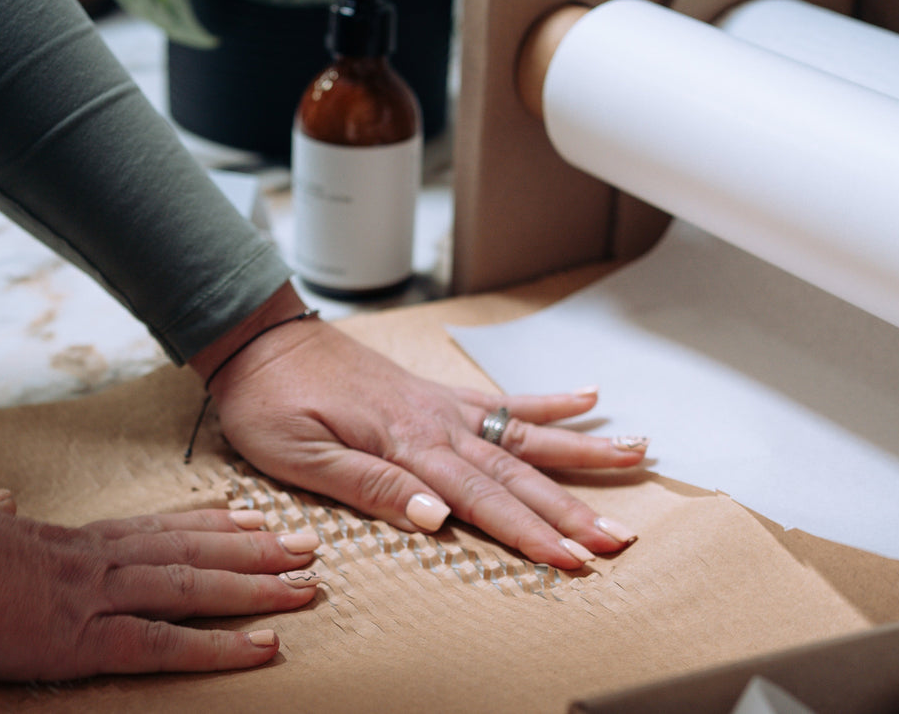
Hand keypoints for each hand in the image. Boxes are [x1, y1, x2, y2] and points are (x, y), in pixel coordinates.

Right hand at [0, 463, 320, 680]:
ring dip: (258, 588)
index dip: (211, 524)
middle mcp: (97, 560)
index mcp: (70, 541)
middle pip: (194, 550)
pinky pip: (167, 644)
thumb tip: (0, 501)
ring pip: (196, 588)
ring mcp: (95, 596)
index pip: (158, 528)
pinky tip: (263, 647)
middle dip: (257, 550)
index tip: (251, 516)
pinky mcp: (83, 637)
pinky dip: (221, 647)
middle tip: (310, 544)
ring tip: (307, 586)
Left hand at [193, 286, 646, 569]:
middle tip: (619, 539)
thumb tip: (436, 515)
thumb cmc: (270, 402)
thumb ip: (368, 485)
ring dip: (580, 454)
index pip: (480, 500)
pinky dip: (547, 401)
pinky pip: (500, 399)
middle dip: (571, 510)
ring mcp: (440, 406)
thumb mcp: (298, 456)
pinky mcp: (434, 396)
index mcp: (405, 444)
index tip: (571, 559)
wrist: (261, 340)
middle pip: (517, 474)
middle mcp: (435, 423)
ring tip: (637, 459)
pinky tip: (590, 401)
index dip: (529, 533)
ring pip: (523, 435)